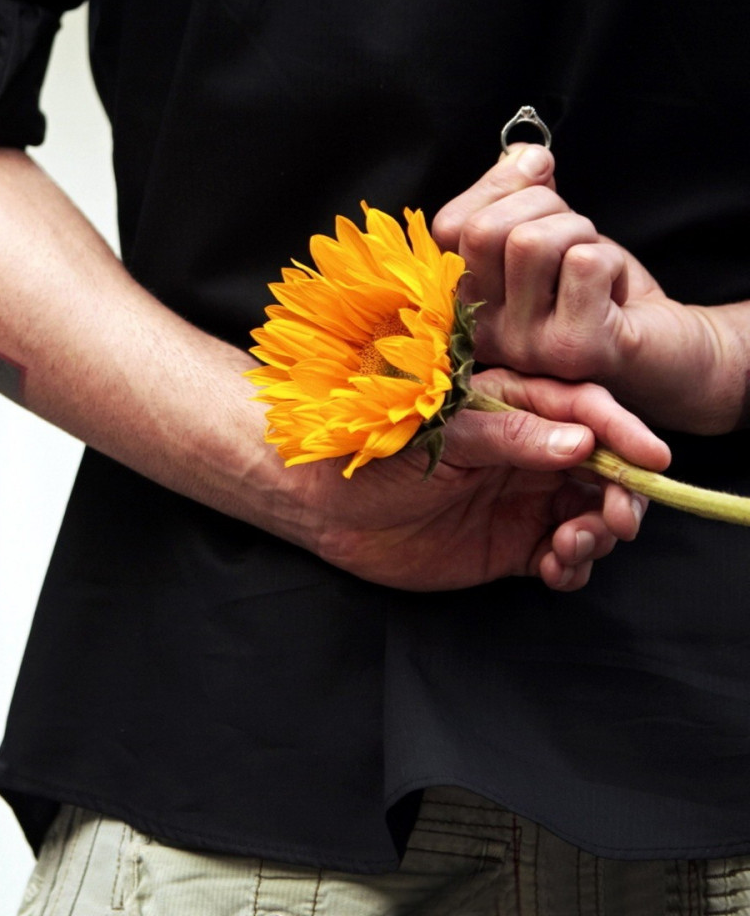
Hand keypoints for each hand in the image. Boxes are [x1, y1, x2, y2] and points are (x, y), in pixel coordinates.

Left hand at [297, 368, 668, 591]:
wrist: (323, 504)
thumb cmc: (373, 451)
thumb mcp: (442, 433)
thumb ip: (510, 436)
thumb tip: (581, 443)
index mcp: (515, 408)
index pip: (587, 411)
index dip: (625, 433)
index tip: (652, 460)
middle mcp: (529, 453)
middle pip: (604, 469)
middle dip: (622, 495)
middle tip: (615, 520)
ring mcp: (523, 499)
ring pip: (591, 515)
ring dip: (598, 534)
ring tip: (569, 545)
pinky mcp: (512, 544)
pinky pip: (564, 556)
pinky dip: (574, 566)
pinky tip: (556, 568)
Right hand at [430, 144, 745, 432]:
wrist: (669, 352)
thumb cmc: (601, 292)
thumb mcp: (549, 233)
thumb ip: (519, 194)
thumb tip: (524, 156)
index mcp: (465, 305)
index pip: (448, 227)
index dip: (498, 186)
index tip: (540, 175)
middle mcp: (483, 332)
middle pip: (484, 231)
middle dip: (545, 207)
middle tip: (575, 234)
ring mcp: (524, 347)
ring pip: (532, 242)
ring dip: (580, 232)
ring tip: (594, 263)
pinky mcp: (572, 349)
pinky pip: (584, 262)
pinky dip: (611, 259)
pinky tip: (613, 290)